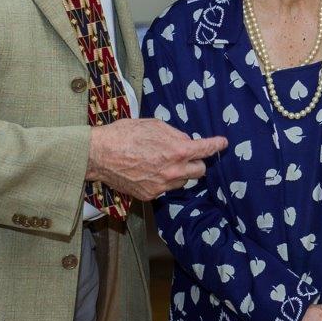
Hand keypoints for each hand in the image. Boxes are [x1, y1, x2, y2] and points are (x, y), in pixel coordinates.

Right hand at [87, 119, 226, 200]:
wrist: (99, 155)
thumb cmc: (125, 134)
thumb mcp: (154, 125)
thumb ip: (175, 134)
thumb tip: (186, 141)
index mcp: (176, 151)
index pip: (205, 150)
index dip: (216, 145)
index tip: (222, 144)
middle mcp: (173, 171)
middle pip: (199, 171)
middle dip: (197, 162)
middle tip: (186, 155)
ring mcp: (161, 186)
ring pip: (183, 181)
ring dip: (180, 172)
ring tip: (162, 162)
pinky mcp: (150, 195)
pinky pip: (165, 188)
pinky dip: (163, 180)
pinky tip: (149, 171)